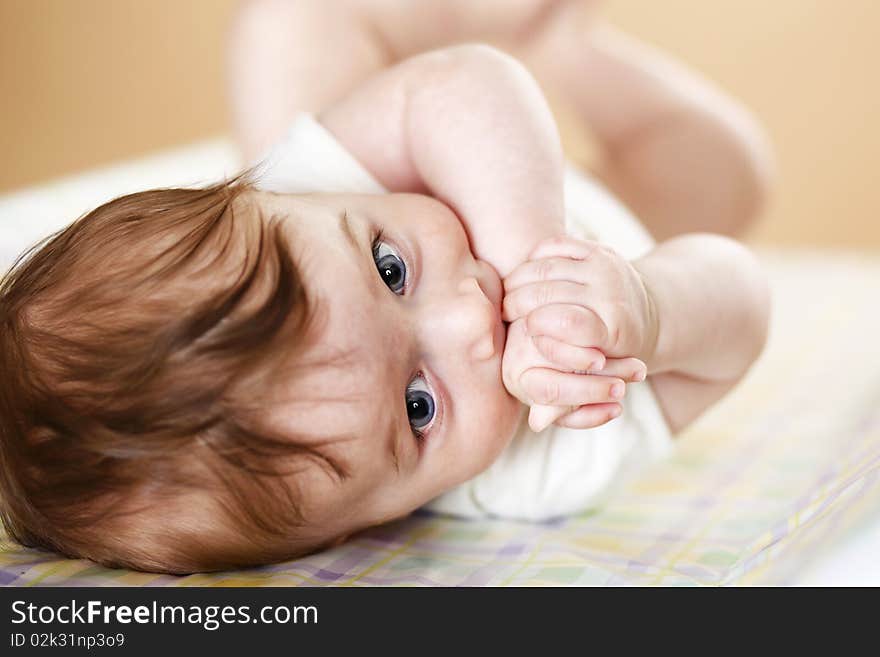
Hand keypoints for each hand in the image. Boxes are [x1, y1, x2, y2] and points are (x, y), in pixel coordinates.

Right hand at [501, 236, 657, 430]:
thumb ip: (565, 401)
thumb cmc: (616, 357)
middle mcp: (611, 290)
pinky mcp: (597, 247)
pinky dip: (534, 257)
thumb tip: (536, 422)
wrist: (650, 317)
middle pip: (546, 291)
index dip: (537, 326)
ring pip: (544, 265)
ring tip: (508, 293)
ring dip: (519, 278)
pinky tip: (523, 271)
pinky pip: (553, 244)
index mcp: (614, 327)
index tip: (523, 330)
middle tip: (505, 311)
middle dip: (518, 301)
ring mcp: (605, 264)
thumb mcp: (597, 383)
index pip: (566, 322)